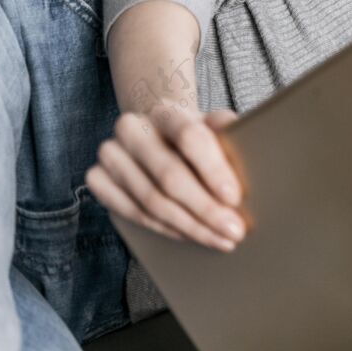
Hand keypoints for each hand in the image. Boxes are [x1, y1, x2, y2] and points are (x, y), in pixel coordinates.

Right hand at [85, 102, 247, 251]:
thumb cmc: (196, 137)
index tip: (235, 198)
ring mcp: (110, 153)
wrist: (158, 135)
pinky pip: (131, 213)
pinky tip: (190, 237)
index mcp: (166, 110)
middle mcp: (132, 128)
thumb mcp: (217, 128)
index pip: (190, 137)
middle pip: (170, 176)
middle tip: (234, 231)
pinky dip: (164, 229)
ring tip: (219, 240)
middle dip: (206, 210)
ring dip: (189, 226)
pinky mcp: (98, 178)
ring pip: (151, 201)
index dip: (213, 169)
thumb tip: (253, 148)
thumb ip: (232, 134)